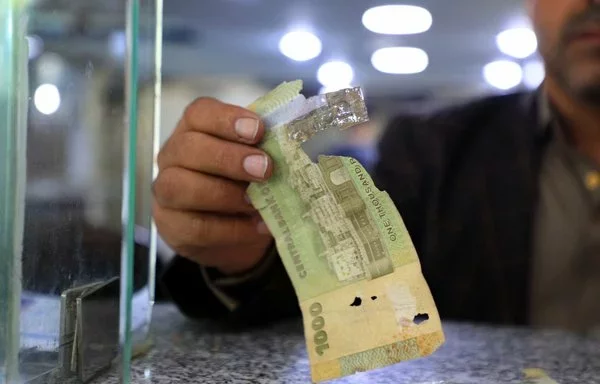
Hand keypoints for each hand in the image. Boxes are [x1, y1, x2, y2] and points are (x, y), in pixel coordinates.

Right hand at [153, 97, 272, 274]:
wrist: (235, 229)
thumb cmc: (246, 181)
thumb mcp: (256, 158)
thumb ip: (267, 147)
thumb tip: (299, 142)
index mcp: (195, 129)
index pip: (199, 113)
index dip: (227, 119)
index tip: (258, 130)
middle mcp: (173, 156)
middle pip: (188, 148)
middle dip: (228, 157)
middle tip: (265, 168)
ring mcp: (167, 192)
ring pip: (181, 187)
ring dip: (225, 194)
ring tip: (258, 201)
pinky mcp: (173, 226)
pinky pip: (196, 227)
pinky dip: (232, 228)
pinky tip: (258, 225)